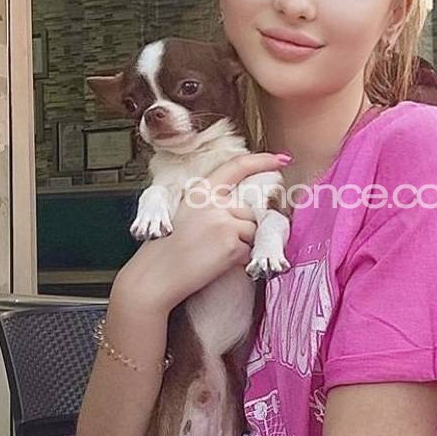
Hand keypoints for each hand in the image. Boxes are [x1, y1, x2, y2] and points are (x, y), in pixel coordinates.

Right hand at [112, 153, 289, 316]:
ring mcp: (224, 222)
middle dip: (245, 227)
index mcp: (201, 191)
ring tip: (215, 253)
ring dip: (243, 244)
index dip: (262, 160)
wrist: (155, 276)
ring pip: (254, 230)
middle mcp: (213, 202)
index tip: (281, 159)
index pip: (237, 166)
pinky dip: (240, 260)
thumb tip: (246, 209)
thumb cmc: (168, 250)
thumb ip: (214, 206)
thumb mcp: (187, 214)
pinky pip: (250, 250)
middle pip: (250, 209)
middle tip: (220, 243)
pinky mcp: (231, 243)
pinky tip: (217, 263)